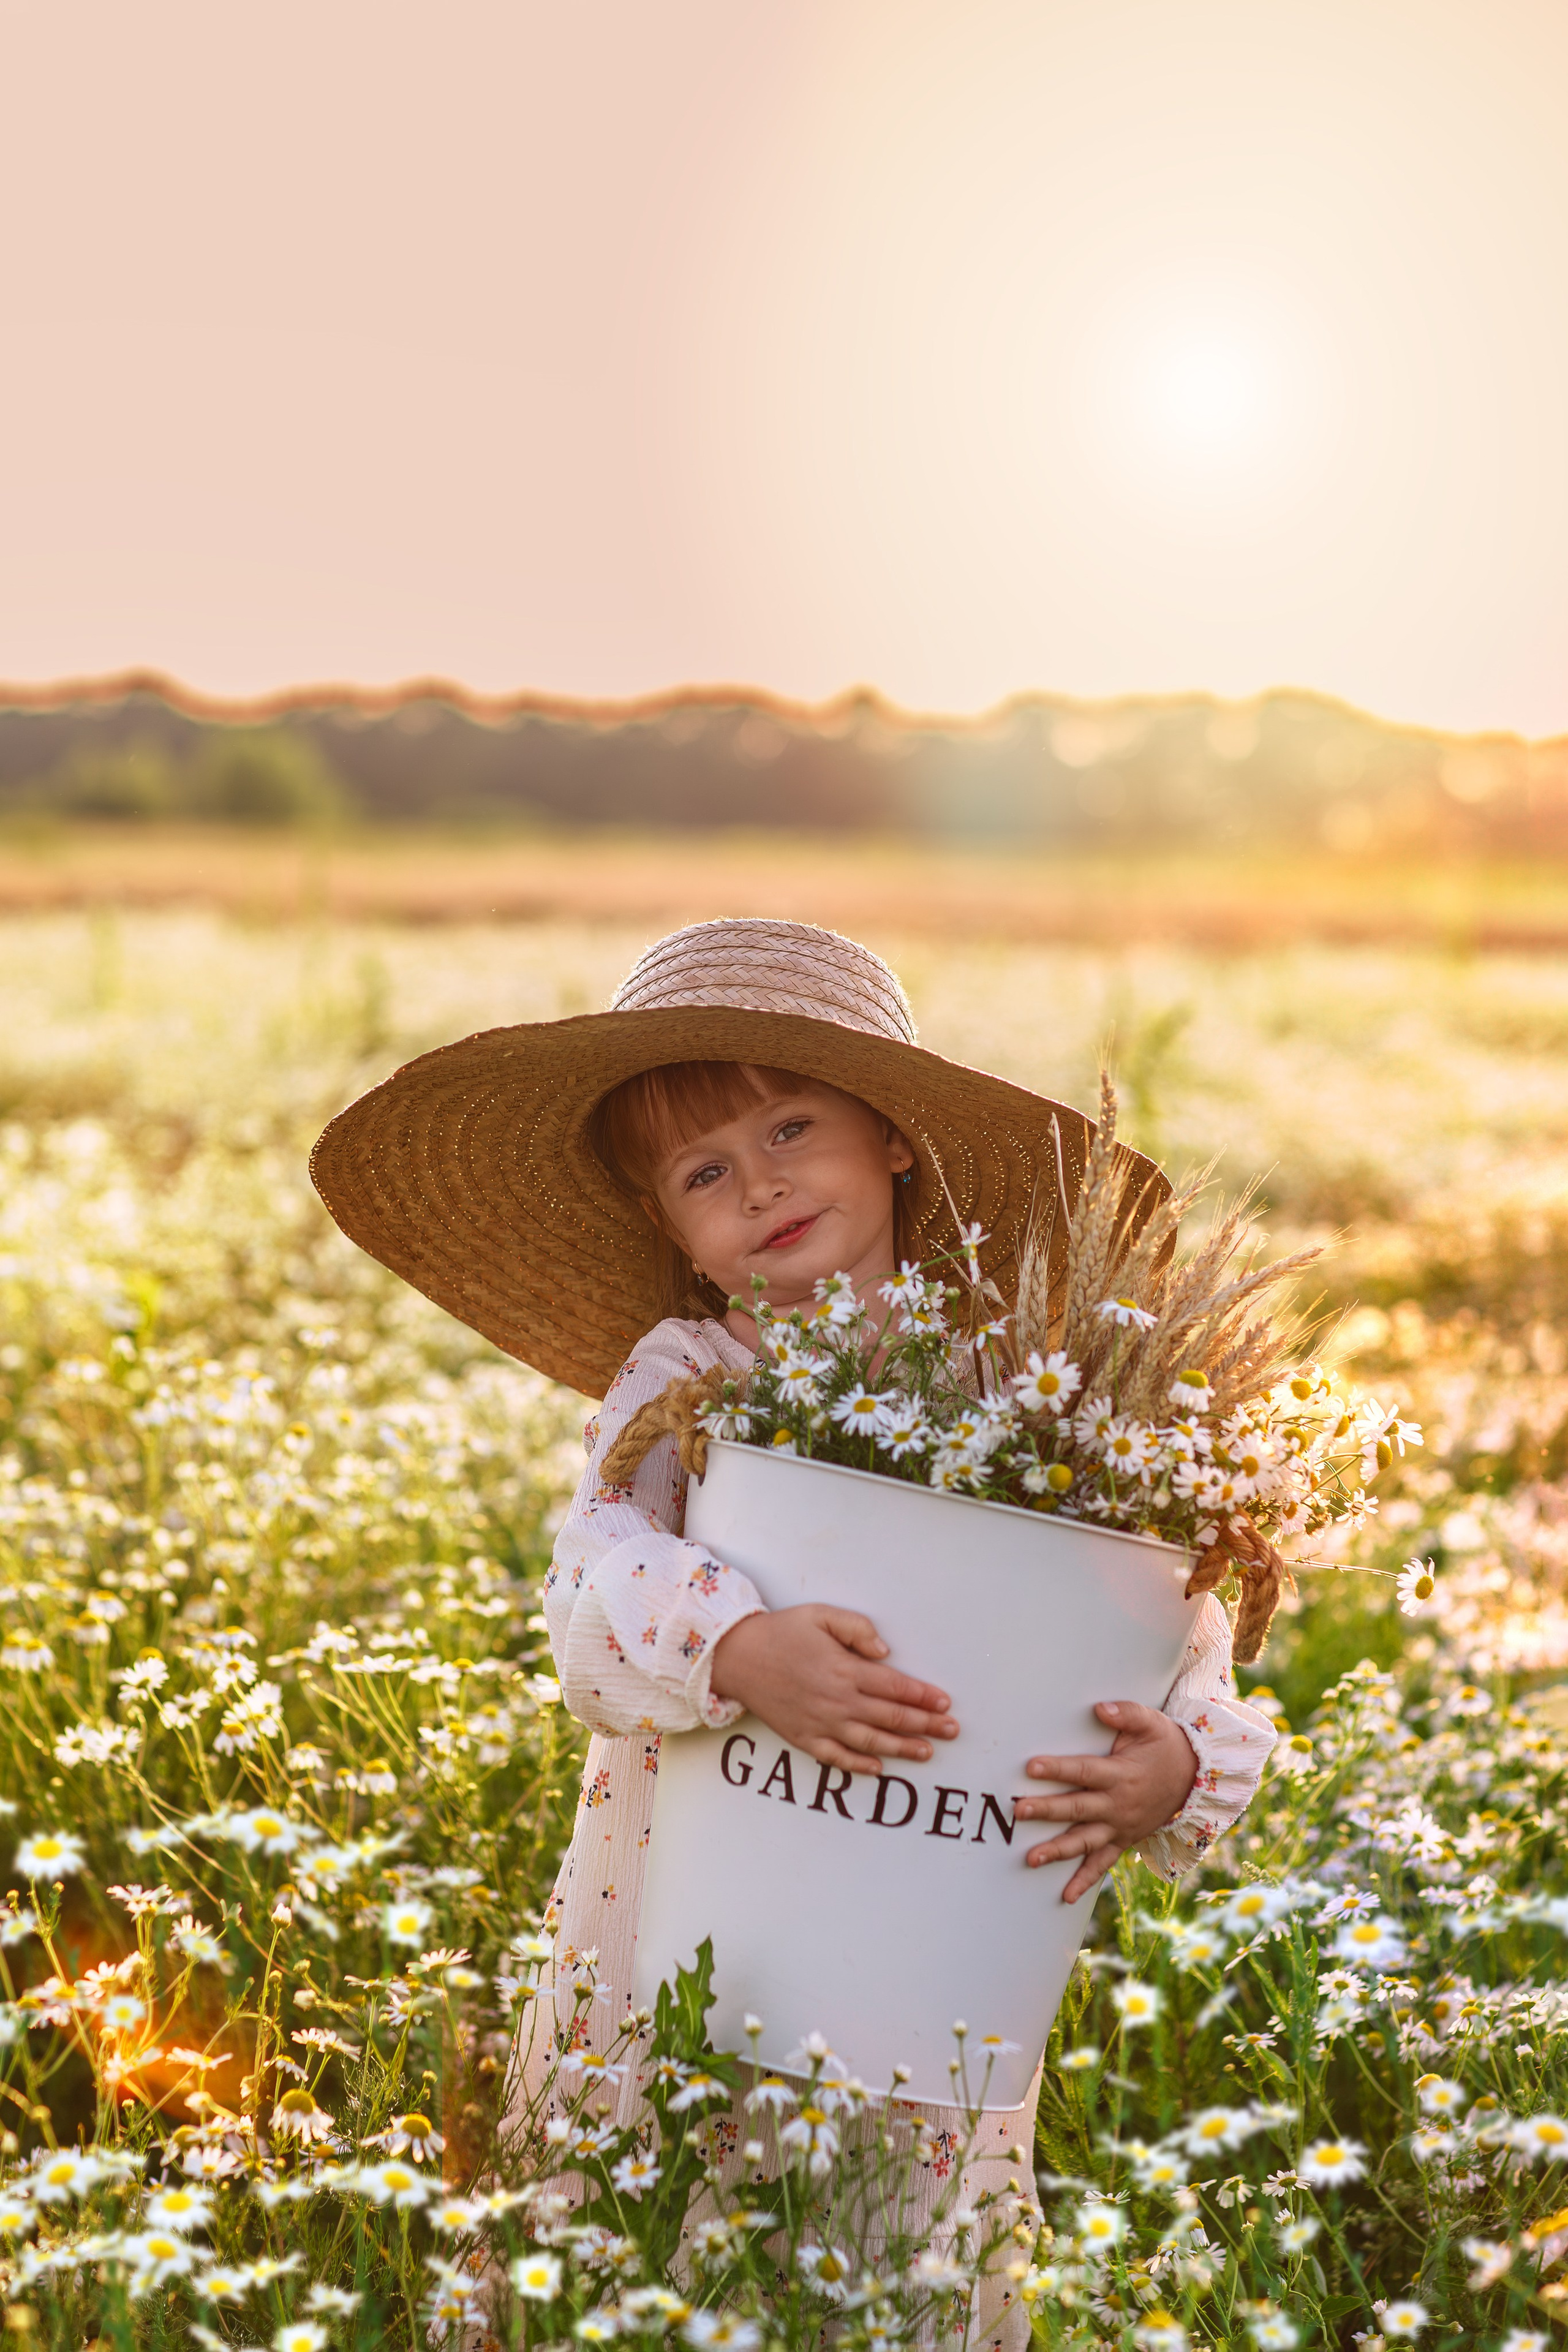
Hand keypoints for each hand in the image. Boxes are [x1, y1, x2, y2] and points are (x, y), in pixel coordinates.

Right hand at [710, 1605, 958, 1776]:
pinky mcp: (804, 1738)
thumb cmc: (783, 1632)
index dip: (924, 1696)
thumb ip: (857, 1628)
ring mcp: (821, 1723)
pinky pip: (837, 1758)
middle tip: (953, 1730)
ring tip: (929, 1752)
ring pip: (871, 1742)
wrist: (737, 1657)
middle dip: (926, 1724)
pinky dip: (860, 1766)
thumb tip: (886, 1652)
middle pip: (891, 1716)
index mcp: (844, 1669)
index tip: (945, 1702)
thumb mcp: (821, 1615)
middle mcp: (837, 1700)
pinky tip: (879, 1769)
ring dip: (903, 1748)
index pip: (895, 1686)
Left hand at [1015, 1701, 1197, 1903]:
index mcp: (1120, 1774)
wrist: (1193, 1778)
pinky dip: (1085, 1881)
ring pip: (1085, 1841)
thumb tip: (1099, 1708)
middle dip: (1046, 1810)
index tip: (1031, 1767)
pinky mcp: (1123, 1841)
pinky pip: (1103, 1864)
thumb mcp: (1151, 1723)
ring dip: (1058, 1850)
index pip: (1083, 1772)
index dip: (1058, 1769)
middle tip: (1018, 1811)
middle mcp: (1117, 1804)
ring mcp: (1119, 1827)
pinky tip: (1066, 1896)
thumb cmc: (1165, 1745)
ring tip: (1030, 1858)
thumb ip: (1125, 1714)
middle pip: (1077, 1808)